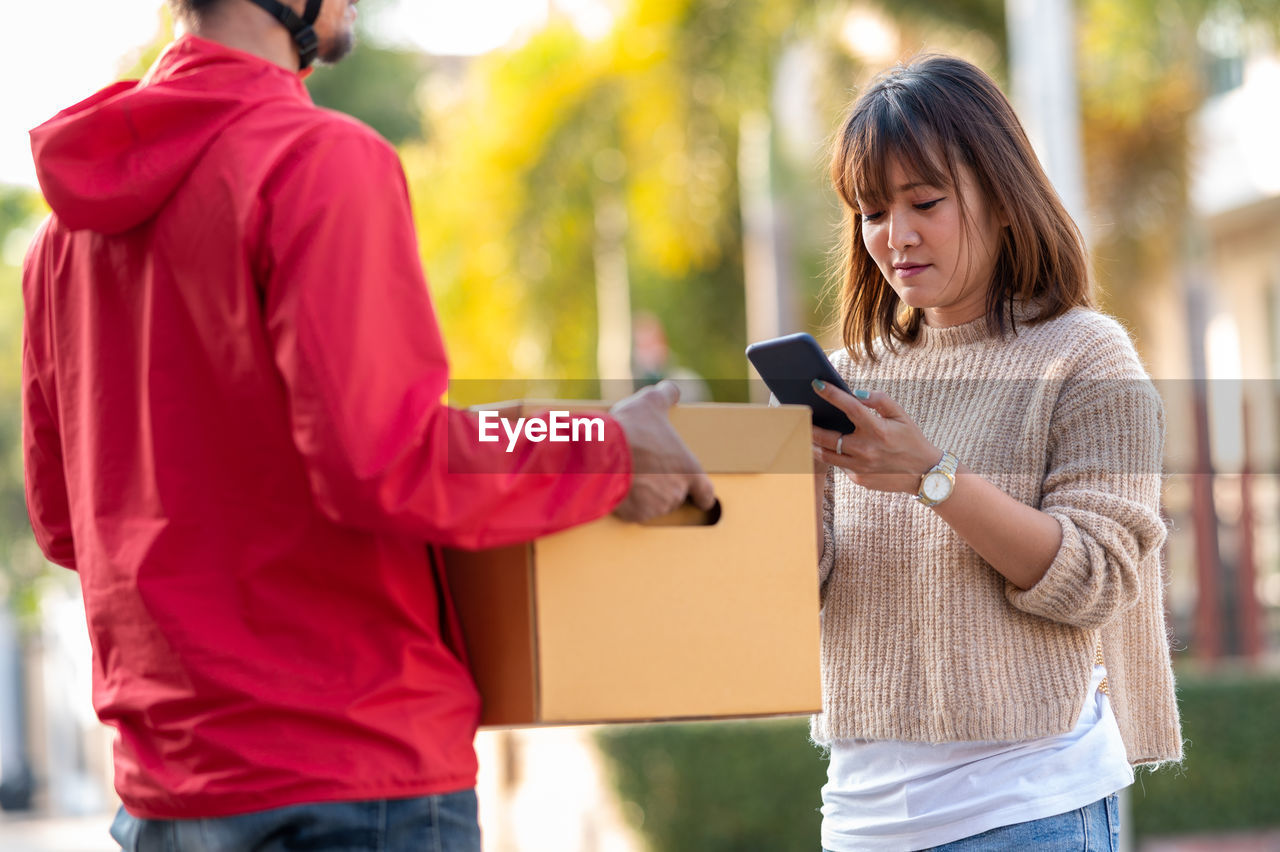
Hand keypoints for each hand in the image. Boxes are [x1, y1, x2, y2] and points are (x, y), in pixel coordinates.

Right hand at [610, 381, 716, 521]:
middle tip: (649, 471)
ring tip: (632, 477)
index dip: (702, 494)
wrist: (601, 454)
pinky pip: (635, 512)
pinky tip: (620, 487)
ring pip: (656, 505)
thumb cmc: (631, 429)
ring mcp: (655, 506)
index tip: (699, 496)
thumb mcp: (650, 402)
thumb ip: (665, 395)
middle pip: (676, 496)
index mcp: (688, 469)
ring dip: (647, 496)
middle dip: (665, 486)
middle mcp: (676, 492)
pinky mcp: (635, 515)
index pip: (706, 493)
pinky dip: (629, 504)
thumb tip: (672, 390)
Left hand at [809, 381, 940, 493]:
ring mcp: (860, 468)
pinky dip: (833, 455)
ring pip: (826, 454)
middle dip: (809, 424)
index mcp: (877, 430)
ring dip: (814, 442)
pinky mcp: (858, 479)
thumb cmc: (911, 439)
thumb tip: (855, 393)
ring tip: (806, 431)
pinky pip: (839, 465)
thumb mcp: (901, 415)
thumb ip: (879, 400)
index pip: (849, 407)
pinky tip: (826, 446)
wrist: (924, 473)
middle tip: (800, 414)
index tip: (816, 383)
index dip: (831, 394)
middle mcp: (866, 450)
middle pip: (826, 436)